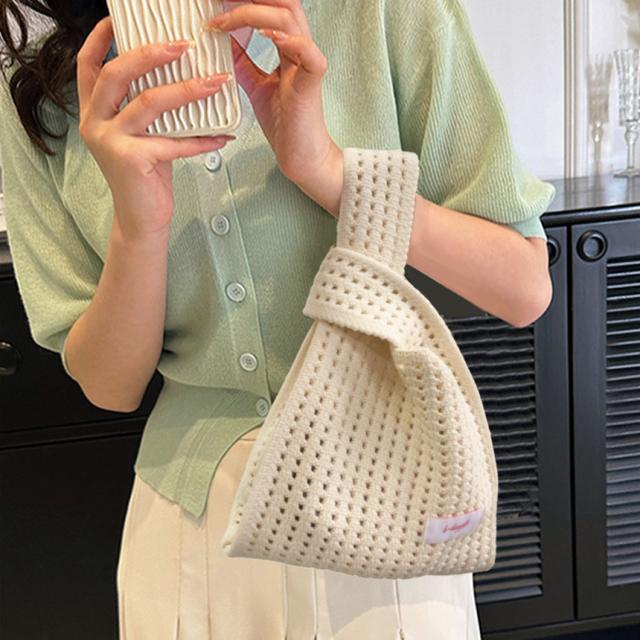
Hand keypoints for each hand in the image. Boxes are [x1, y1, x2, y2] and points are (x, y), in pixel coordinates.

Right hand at [76, 16, 234, 239]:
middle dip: (150, 54)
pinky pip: (174, 141)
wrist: (141, 218)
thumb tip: (179, 76)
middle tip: (183, 45)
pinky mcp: (131, 160)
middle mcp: (94, 123)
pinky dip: (202, 139)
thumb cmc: (145, 175)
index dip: (100, 39)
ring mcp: (110, 141)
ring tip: (215, 83)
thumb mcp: (141, 135)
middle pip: (117, 74)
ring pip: (149, 102)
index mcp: (93, 111)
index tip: (117, 19)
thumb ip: (147, 109)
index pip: (89, 65)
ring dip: (187, 90)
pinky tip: (223, 136)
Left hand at [205, 0, 341, 191]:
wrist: (300, 155)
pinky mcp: (311, 82)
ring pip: (288, 18)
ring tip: (225, 21)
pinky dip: (289, 39)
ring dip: (253, 13)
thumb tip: (221, 39)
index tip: (216, 0)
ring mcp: (307, 63)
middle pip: (283, 1)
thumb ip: (241, 61)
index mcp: (288, 46)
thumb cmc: (284, 123)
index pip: (270, 5)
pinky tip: (266, 34)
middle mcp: (299, 48)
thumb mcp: (254, 85)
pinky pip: (308, 52)